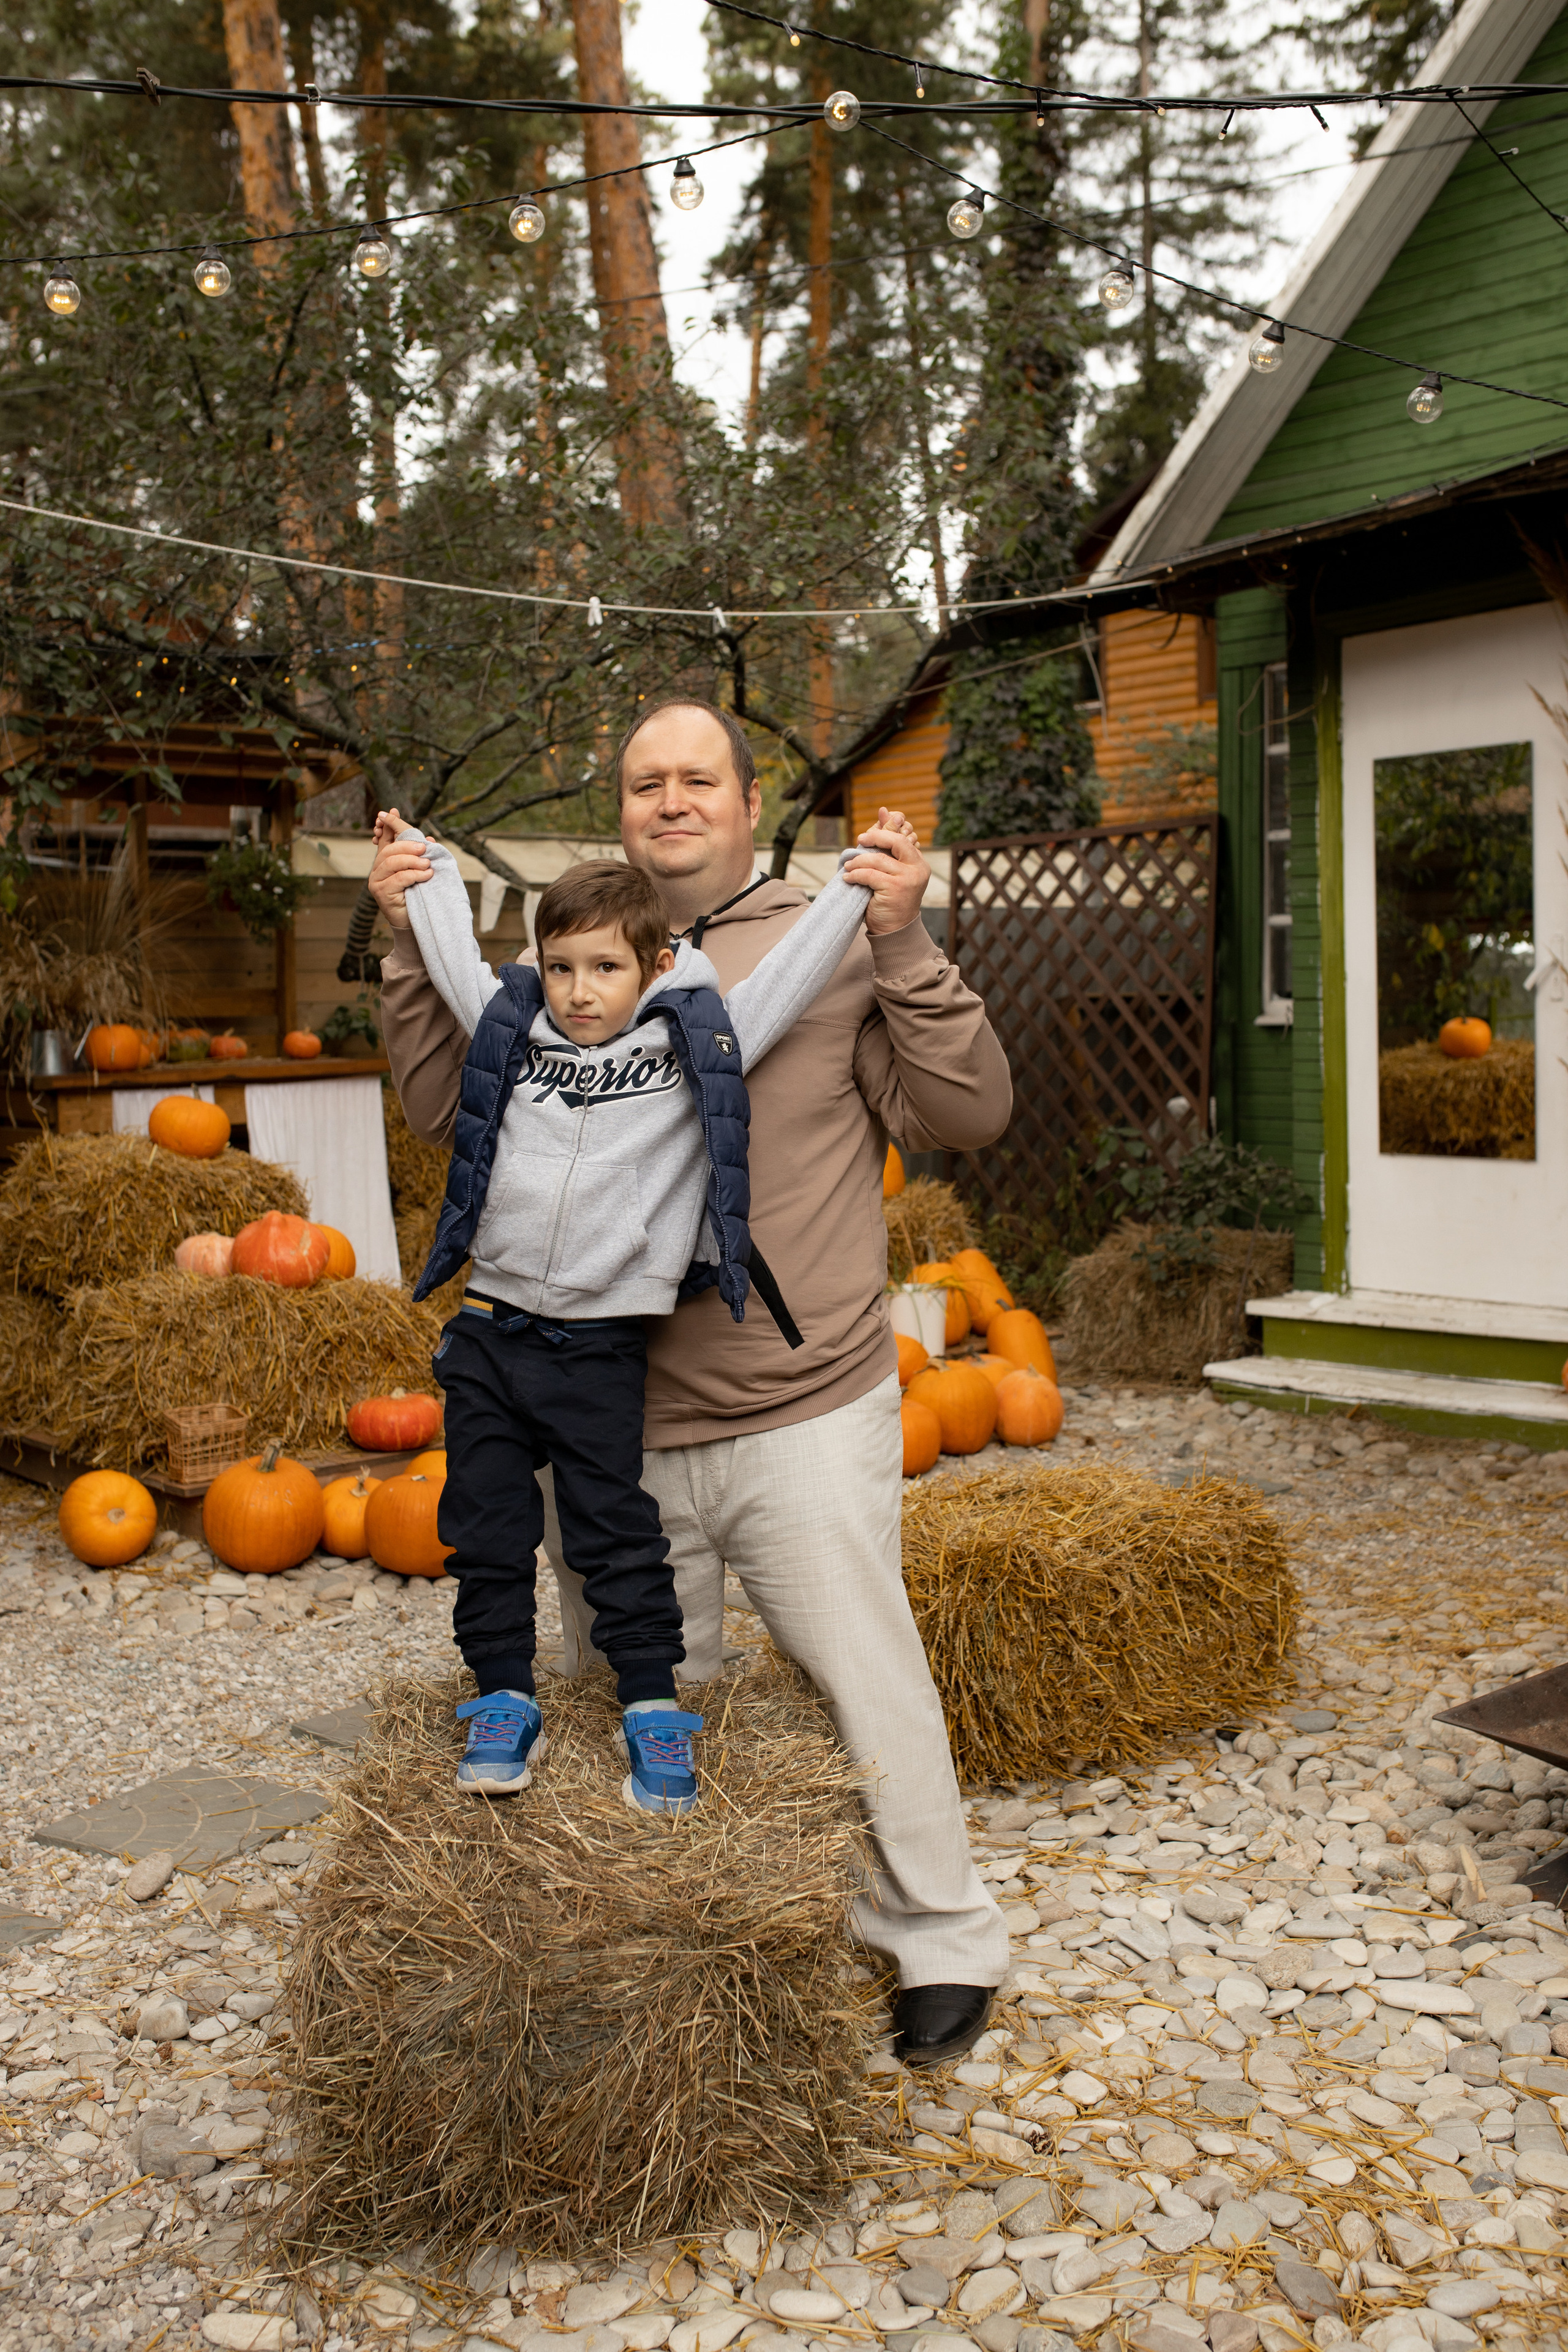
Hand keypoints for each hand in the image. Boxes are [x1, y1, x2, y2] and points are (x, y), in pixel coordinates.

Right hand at [368, 806, 432, 931]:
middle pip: (389, 850)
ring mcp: (376, 882)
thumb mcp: (422, 871)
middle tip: (425, 848)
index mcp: (385, 862)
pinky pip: (398, 879)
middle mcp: (377, 870)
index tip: (392, 811)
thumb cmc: (419, 896)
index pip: (385, 839)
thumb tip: (429, 838)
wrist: (416, 924)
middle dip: (407, 845)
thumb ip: (422, 855)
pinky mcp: (380, 893)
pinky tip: (427, 875)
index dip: (388, 824)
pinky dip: (414, 875)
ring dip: (412, 861)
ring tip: (427, 865)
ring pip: (391, 863)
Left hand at [843, 807, 929, 937]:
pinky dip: (855, 875)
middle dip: (875, 837)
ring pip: (878, 860)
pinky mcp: (895, 888)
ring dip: (858, 862)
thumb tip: (884, 810)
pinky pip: (870, 875)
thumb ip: (886, 847)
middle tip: (859, 839)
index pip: (902, 838)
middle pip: (896, 841)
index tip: (866, 833)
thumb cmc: (890, 900)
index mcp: (919, 863)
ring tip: (848, 867)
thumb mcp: (890, 872)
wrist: (895, 931)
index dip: (885, 830)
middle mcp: (918, 869)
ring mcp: (908, 879)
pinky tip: (848, 878)